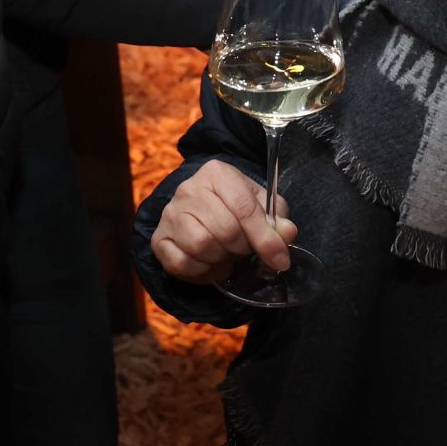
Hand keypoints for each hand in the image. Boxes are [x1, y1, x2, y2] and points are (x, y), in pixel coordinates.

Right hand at [150, 159, 297, 283]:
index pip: (244, 209)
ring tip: (227, 255)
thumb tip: (287, 233)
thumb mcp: (260, 205)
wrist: (201, 207)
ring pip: (201, 246)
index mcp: (217, 173)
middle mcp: (188, 189)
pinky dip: (202, 272)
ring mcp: (170, 214)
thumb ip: (277, 219)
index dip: (265, 239)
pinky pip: (181, 264)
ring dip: (221, 259)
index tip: (279, 260)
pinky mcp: (158, 239)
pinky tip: (211, 264)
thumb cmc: (235, 205)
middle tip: (245, 250)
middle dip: (242, 248)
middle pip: (224, 230)